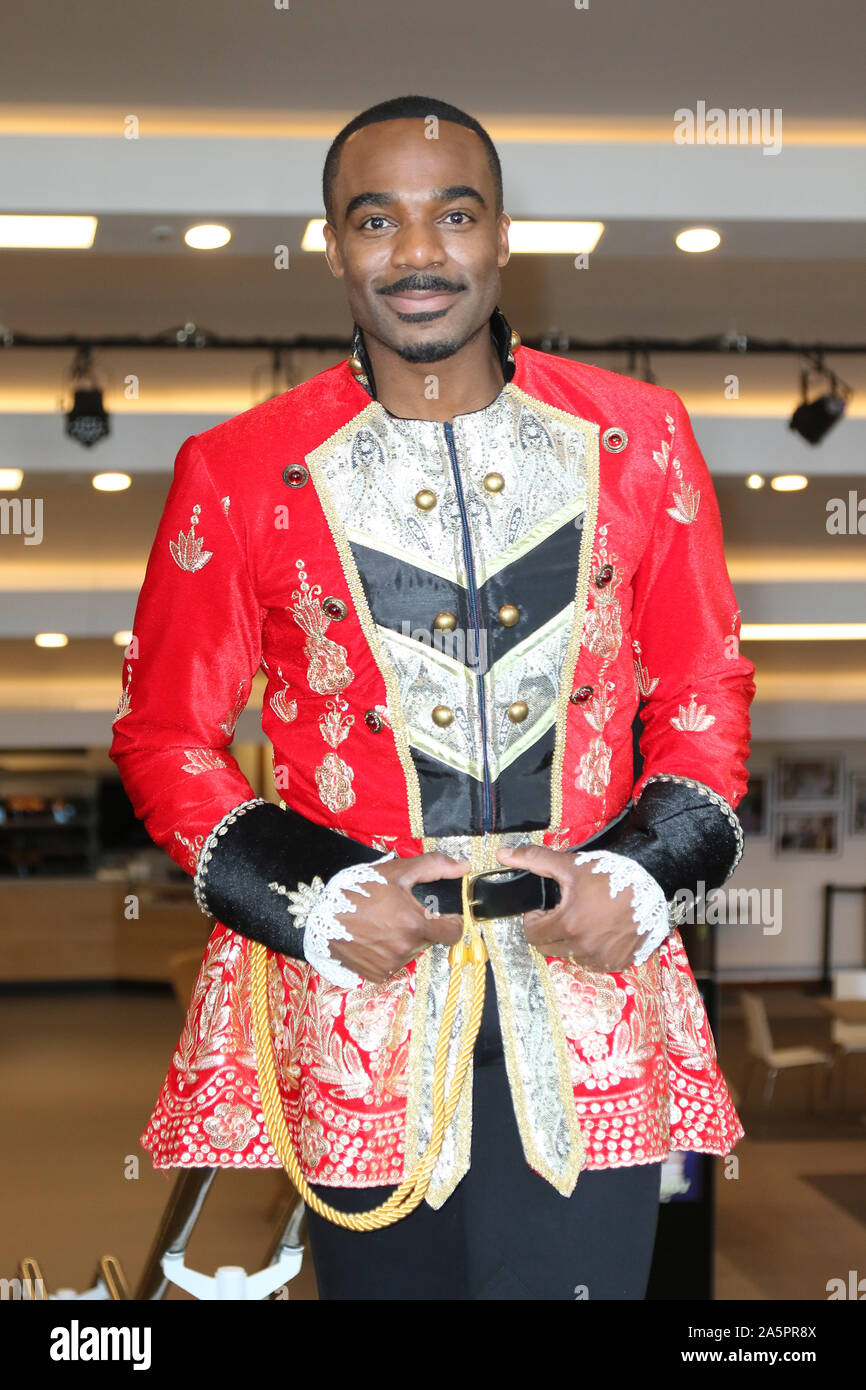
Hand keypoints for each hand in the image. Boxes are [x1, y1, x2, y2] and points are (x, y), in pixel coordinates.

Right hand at [328, 851, 470, 983]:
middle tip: (399, 912)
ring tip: (383, 923)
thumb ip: (434, 866)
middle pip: (429, 939)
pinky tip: (374, 938)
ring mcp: (391, 964)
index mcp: (415, 925)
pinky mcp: (378, 975)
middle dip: (421, 925)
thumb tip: (463, 866)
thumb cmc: (359, 891)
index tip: (442, 915)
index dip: (451, 922)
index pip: (453, 933)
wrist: (320, 916)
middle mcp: (406, 949)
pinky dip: (389, 952)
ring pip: (412, 951)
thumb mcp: (397, 871)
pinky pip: (395, 963)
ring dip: (404, 939)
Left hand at [495, 844, 641, 971]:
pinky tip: (599, 931)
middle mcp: (584, 947)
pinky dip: (591, 951)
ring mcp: (602, 958)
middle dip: (548, 931)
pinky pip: (593, 963)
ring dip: (569, 942)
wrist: (654, 884)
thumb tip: (502, 854)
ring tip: (582, 920)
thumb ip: (534, 859)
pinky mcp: (618, 963)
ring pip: (570, 957)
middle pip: (548, 948)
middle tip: (561, 913)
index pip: (531, 934)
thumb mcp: (570, 864)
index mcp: (568, 924)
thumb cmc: (612, 874)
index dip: (533, 919)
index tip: (543, 908)